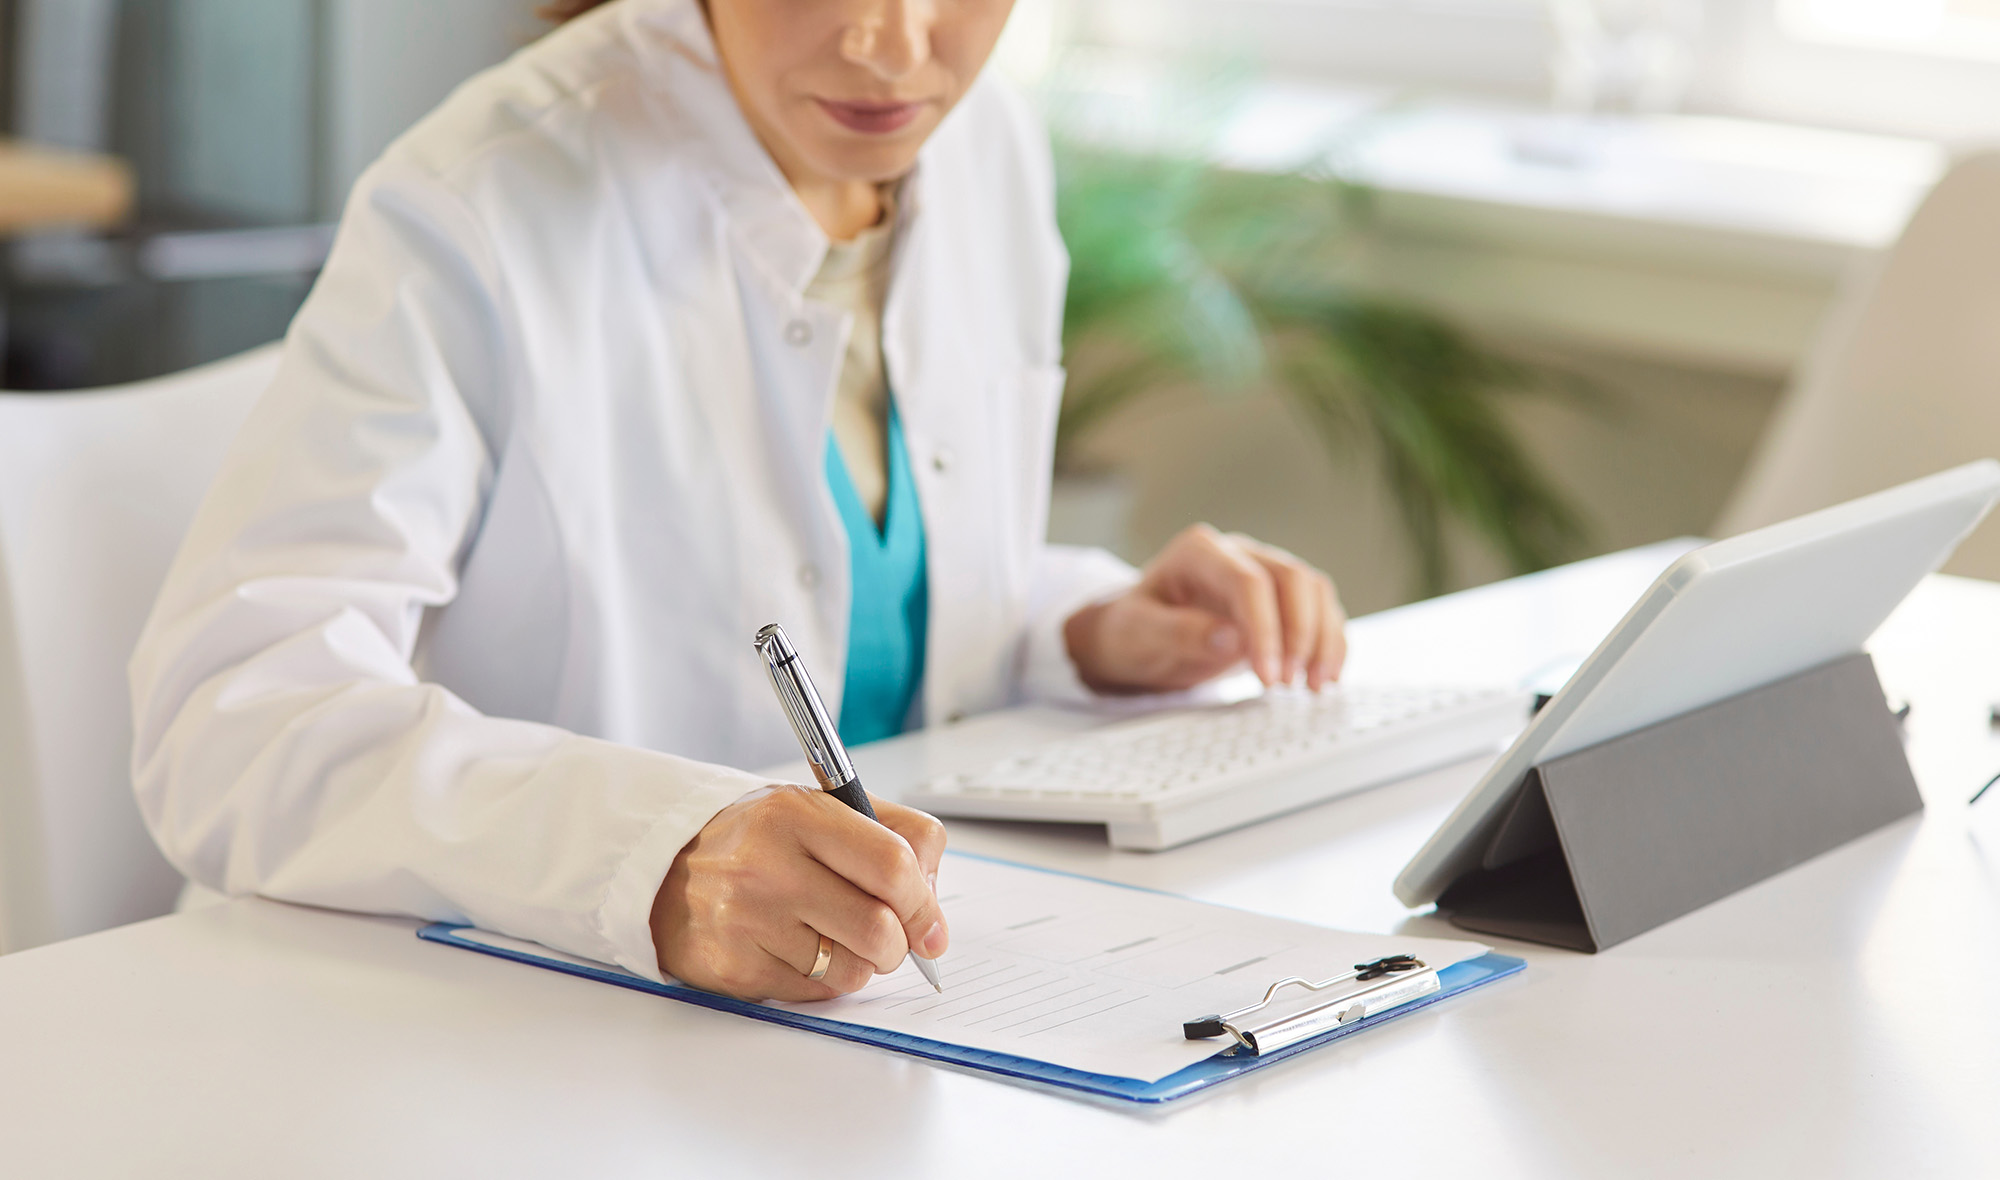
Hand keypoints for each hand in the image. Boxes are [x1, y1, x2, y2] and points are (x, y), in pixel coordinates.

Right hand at [650, 786, 948, 1000]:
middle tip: (891, 938)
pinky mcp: (733, 967)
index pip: (891, 865)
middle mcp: (766, 866)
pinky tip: (801, 951)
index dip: (925, 902)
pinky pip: (815, 992)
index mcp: (795, 815)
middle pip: (878, 927)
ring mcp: (745, 920)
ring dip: (861, 963)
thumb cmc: (758, 840)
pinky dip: (824, 979)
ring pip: (851, 969)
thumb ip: (893, 833)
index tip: (932, 924)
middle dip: (899, 943)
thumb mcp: (821, 808)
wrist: (666, 867)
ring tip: (837, 938)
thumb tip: (933, 902)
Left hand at [1064, 524, 1346, 693]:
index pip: (1248, 581)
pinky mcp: (1280, 599)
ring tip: (1314, 686)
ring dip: (1323, 639)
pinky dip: (1328, 643)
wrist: (1138, 638)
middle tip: (1290, 684)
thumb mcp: (1140, 636)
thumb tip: (1232, 637)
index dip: (1266, 629)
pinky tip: (1324, 676)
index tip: (1269, 676)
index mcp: (1198, 552)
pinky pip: (1319, 611)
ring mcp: (1263, 571)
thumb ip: (1180, 633)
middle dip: (1300, 634)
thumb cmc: (1133, 632)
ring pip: (1314, 591)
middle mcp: (1238, 553)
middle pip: (1292, 579)